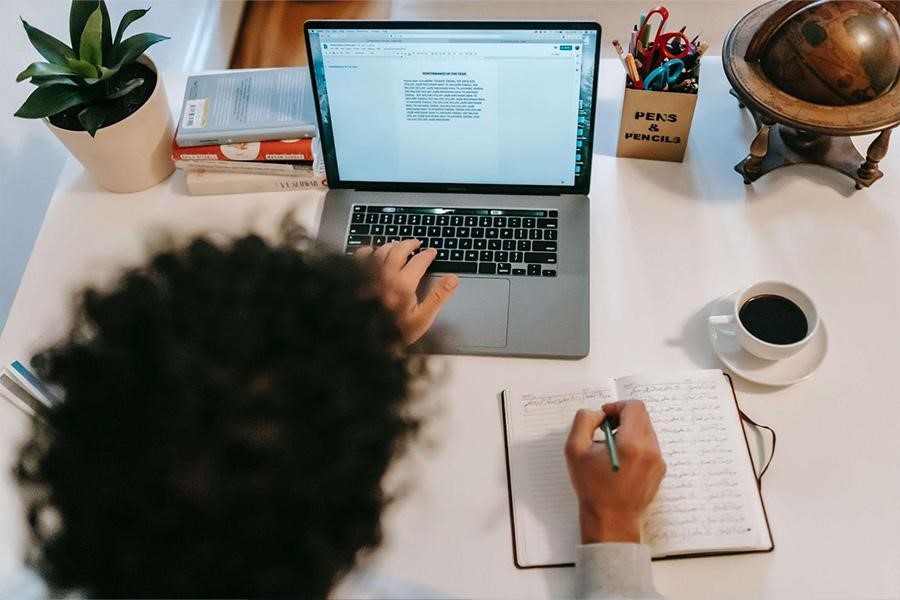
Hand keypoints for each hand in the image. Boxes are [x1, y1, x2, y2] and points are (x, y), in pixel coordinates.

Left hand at [356, 239, 458, 343]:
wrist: (366, 341)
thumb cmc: (395, 332)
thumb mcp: (423, 318)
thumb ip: (438, 297)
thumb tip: (453, 279)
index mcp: (403, 284)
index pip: (419, 260)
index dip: (428, 254)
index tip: (432, 252)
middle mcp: (385, 275)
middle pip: (399, 249)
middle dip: (410, 244)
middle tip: (417, 243)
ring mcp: (369, 275)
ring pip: (382, 250)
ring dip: (392, 245)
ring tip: (399, 245)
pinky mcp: (357, 278)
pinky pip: (361, 256)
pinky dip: (369, 251)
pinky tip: (373, 252)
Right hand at [564, 401, 665, 543]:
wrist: (611, 520)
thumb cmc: (592, 489)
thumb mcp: (575, 451)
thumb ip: (583, 422)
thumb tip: (597, 414)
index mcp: (632, 444)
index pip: (634, 407)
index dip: (616, 406)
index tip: (604, 417)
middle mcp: (650, 450)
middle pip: (642, 416)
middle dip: (622, 417)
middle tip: (605, 430)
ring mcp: (658, 461)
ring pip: (646, 430)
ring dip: (629, 430)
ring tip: (612, 447)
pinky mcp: (660, 470)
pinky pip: (650, 445)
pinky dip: (636, 444)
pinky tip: (621, 460)